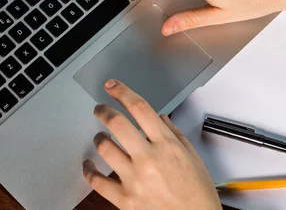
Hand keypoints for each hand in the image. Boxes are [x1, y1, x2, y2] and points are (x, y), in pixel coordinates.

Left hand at [83, 80, 221, 209]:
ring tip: (100, 137)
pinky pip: (98, 181)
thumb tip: (160, 118)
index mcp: (166, 145)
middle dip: (104, 110)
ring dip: (99, 138)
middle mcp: (148, 158)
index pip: (140, 108)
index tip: (112, 86)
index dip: (122, 92)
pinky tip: (89, 166)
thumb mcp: (193, 157)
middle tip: (100, 109)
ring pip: (105, 147)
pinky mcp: (124, 199)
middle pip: (117, 123)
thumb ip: (175, 135)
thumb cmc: (197, 194)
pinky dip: (89, 171)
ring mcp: (134, 178)